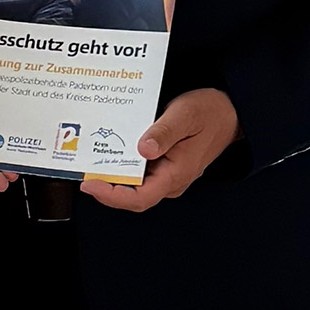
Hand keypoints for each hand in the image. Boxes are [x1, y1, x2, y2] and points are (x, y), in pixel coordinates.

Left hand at [78, 87, 238, 214]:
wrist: (229, 111)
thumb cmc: (210, 112)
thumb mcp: (186, 115)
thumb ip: (164, 132)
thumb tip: (143, 149)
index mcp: (176, 174)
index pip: (140, 198)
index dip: (112, 196)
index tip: (90, 183)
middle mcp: (169, 180)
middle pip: (130, 194)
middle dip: (104, 185)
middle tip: (81, 167)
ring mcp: (165, 174)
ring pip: (131, 184)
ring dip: (110, 174)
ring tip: (88, 159)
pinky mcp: (161, 165)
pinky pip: (136, 172)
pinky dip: (120, 164)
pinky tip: (107, 151)